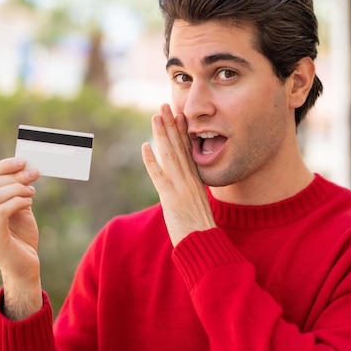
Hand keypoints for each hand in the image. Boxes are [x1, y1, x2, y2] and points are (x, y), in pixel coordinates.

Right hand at [0, 157, 41, 318]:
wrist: (25, 267)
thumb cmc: (22, 237)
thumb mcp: (19, 208)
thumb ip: (17, 190)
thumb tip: (24, 167)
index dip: (4, 165)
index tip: (23, 161)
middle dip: (14, 175)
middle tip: (34, 174)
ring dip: (17, 188)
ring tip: (32, 190)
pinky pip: (2, 210)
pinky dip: (18, 201)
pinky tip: (29, 201)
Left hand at [142, 104, 216, 245]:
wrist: (205, 245)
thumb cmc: (202, 230)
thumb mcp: (199, 206)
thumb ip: (191, 193)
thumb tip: (187, 189)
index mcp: (197, 181)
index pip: (188, 151)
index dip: (182, 132)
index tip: (177, 115)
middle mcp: (190, 180)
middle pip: (179, 147)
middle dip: (171, 125)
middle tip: (164, 106)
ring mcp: (181, 188)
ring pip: (170, 155)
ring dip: (162, 134)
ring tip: (155, 116)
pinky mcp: (171, 198)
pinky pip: (160, 176)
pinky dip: (152, 161)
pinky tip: (145, 146)